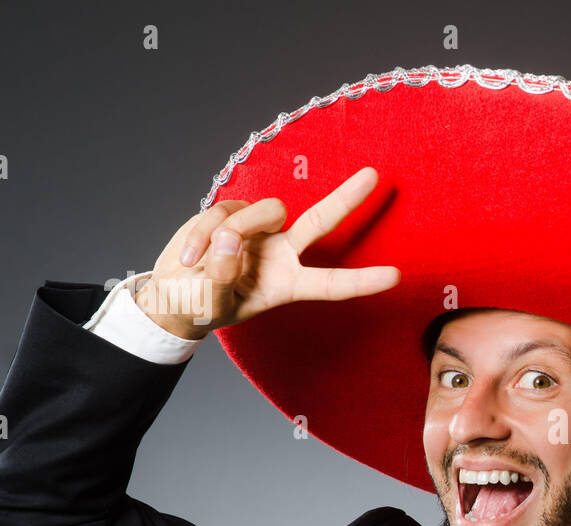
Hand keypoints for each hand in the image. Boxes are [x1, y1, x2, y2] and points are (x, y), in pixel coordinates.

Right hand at [133, 167, 400, 339]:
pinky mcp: (233, 214)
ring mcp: (259, 231)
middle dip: (347, 198)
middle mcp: (282, 255)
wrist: (174, 296)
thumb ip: (222, 276)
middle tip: (374, 175)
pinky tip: (188, 256)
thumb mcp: (212, 303)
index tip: (396, 277)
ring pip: (263, 212)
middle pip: (319, 222)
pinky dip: (201, 233)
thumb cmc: (202, 306)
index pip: (331, 284)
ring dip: (230, 230)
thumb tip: (230, 240)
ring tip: (198, 262)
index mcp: (288, 285)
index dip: (362, 281)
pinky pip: (224, 211)